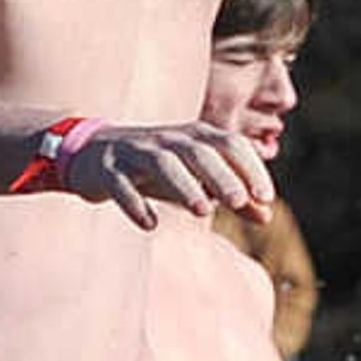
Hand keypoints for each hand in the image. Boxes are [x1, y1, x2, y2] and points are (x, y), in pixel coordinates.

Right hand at [61, 119, 274, 230]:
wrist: (95, 155)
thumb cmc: (155, 171)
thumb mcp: (195, 180)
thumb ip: (230, 195)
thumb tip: (266, 215)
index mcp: (193, 136)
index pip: (230, 143)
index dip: (250, 168)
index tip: (265, 198)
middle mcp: (167, 139)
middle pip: (198, 152)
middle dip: (221, 176)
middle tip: (240, 202)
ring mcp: (135, 152)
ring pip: (163, 163)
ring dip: (184, 185)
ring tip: (203, 211)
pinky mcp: (107, 170)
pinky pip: (121, 184)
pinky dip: (135, 203)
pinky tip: (150, 223)